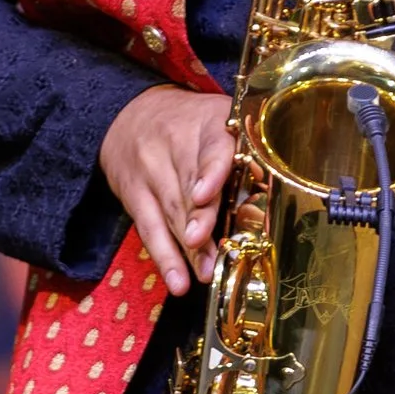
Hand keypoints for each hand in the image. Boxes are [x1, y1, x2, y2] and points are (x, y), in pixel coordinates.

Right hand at [100, 84, 233, 295]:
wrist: (131, 113)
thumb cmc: (194, 126)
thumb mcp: (223, 124)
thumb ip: (244, 158)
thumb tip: (263, 210)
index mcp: (209, 124)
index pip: (211, 149)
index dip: (210, 173)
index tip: (205, 195)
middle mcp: (174, 143)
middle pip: (188, 188)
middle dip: (202, 224)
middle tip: (215, 255)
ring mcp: (150, 168)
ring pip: (171, 212)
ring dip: (190, 249)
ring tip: (206, 273)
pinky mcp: (133, 191)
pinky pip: (149, 228)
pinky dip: (165, 257)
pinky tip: (178, 280)